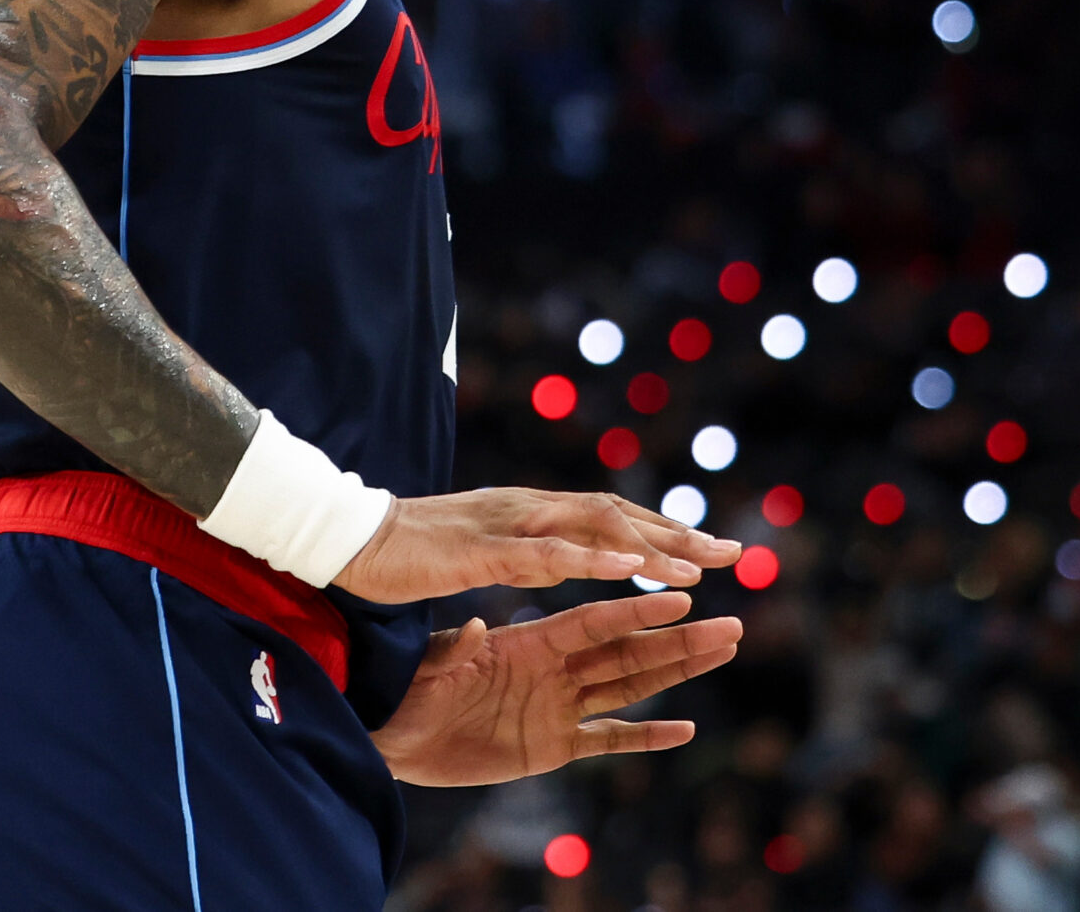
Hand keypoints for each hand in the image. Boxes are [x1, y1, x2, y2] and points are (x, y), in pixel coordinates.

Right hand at [334, 488, 740, 604]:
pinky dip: (589, 559)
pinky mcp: (482, 549)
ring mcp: (506, 524)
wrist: (347, 538)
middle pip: (617, 514)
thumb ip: (521, 553)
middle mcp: (526, 508)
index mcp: (527, 512)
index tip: (708, 547)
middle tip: (732, 554)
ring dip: (648, 548)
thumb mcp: (478, 553)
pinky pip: (545, 554)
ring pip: (592, 529)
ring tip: (696, 570)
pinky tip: (627, 571)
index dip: (660, 530)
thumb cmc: (406, 551)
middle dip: (676, 534)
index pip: (607, 515)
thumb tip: (557, 563)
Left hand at [370, 591, 742, 786]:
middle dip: (678, 640)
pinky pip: (607, 740)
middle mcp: (552, 672)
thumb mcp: (427, 668)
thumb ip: (455, 650)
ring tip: (722, 653)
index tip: (680, 591)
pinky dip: (646, 736)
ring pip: (629, 688)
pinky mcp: (551, 747)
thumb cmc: (405, 690)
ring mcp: (557, 709)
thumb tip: (476, 626)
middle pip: (626, 653)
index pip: (591, 624)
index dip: (634, 610)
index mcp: (526, 645)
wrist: (393, 731)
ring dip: (676, 674)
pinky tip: (685, 729)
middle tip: (731, 625)